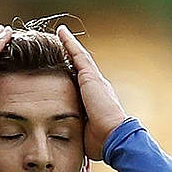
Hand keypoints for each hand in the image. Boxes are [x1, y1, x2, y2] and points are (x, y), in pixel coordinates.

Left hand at [57, 25, 127, 160]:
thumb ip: (75, 126)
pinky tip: (61, 32)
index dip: (71, 70)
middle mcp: (96, 85)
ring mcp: (94, 79)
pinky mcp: (90, 76)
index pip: (79, 81)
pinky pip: (77, 54)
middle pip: (79, 65)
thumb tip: (63, 135)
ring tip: (59, 32)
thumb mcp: (82, 130)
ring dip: (68, 43)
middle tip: (59, 40)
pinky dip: (69, 42)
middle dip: (70, 53)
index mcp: (94, 98)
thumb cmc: (98, 140)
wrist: (113, 137)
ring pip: (78, 56)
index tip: (61, 64)